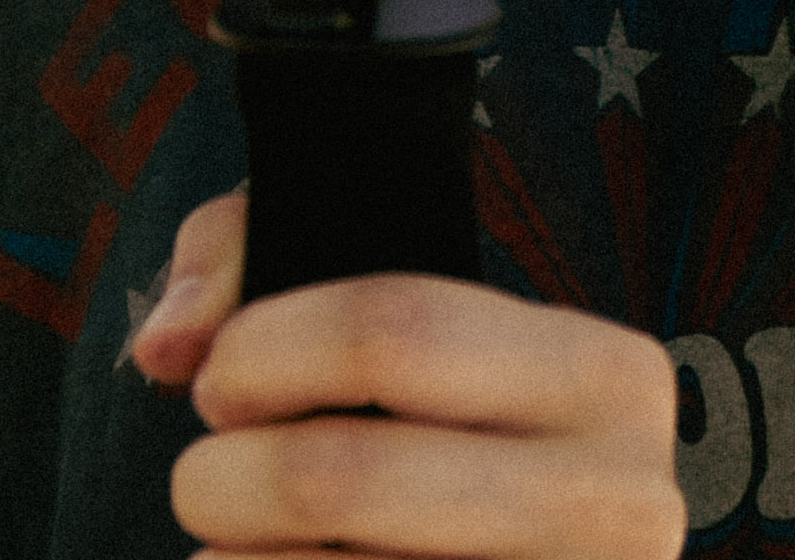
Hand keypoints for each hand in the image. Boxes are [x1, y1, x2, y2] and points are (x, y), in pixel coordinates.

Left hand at [131, 189, 683, 559]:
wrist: (537, 557)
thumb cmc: (452, 445)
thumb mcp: (396, 322)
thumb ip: (256, 264)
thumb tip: (172, 344)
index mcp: (609, 376)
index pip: (398, 328)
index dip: (265, 349)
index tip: (220, 381)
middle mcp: (622, 503)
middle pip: (344, 474)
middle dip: (225, 476)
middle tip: (203, 482)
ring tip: (227, 552)